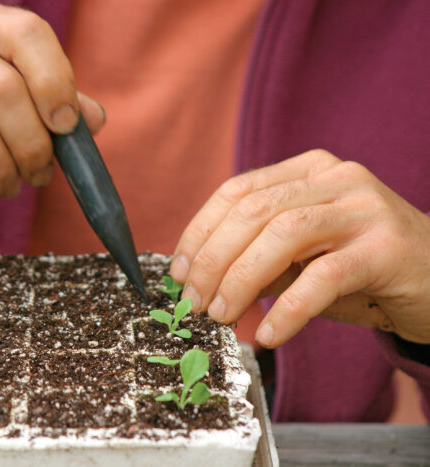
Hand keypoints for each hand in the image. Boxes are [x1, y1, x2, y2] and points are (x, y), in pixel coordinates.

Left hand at [169, 150, 429, 347]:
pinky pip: (324, 276)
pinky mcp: (386, 247)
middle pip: (254, 210)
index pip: (238, 191)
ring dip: (241, 279)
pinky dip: (288, 309)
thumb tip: (201, 281)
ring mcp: (364, 208)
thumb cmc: (362, 271)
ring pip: (283, 234)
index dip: (200, 231)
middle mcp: (336, 178)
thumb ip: (258, 261)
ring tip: (221, 316)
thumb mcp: (301, 261)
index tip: (177, 271)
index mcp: (308, 172)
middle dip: (213, 259)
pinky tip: (268, 335)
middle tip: (194, 301)